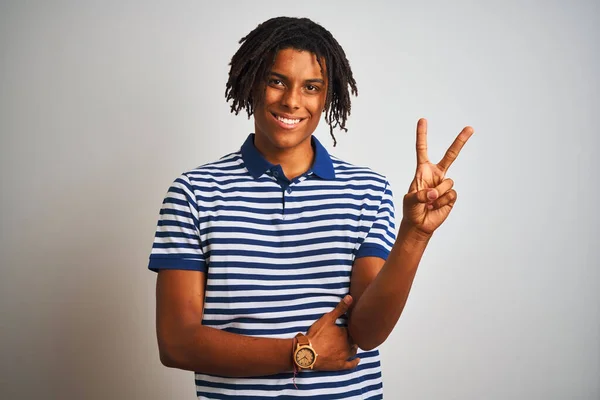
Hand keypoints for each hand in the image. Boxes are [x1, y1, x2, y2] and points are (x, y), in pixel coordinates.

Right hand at [306, 295, 358, 370]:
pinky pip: (351, 364)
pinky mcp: (340, 365)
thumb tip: (350, 297)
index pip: (353, 329)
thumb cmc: (317, 335)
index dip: (352, 327)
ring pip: (353, 351)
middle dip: (354, 337)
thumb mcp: (328, 318)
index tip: (352, 325)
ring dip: (354, 347)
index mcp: (346, 333)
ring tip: (354, 344)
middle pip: (354, 340)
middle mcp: (348, 345)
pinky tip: (357, 360)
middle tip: (353, 334)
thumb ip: (340, 308)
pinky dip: (355, 362)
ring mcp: (345, 356)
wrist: (309, 352)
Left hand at [403, 118, 473, 235]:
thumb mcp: (410, 200)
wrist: (420, 224)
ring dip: (438, 194)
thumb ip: (420, 195)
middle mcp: (436, 175)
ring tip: (430, 202)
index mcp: (422, 171)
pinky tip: (436, 207)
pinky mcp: (451, 196)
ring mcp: (445, 184)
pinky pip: (451, 194)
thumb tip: (435, 193)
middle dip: (460, 141)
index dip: (422, 135)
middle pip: (450, 155)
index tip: (423, 120)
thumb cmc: (412, 209)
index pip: (422, 149)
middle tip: (470, 128)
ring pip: (448, 182)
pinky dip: (443, 202)